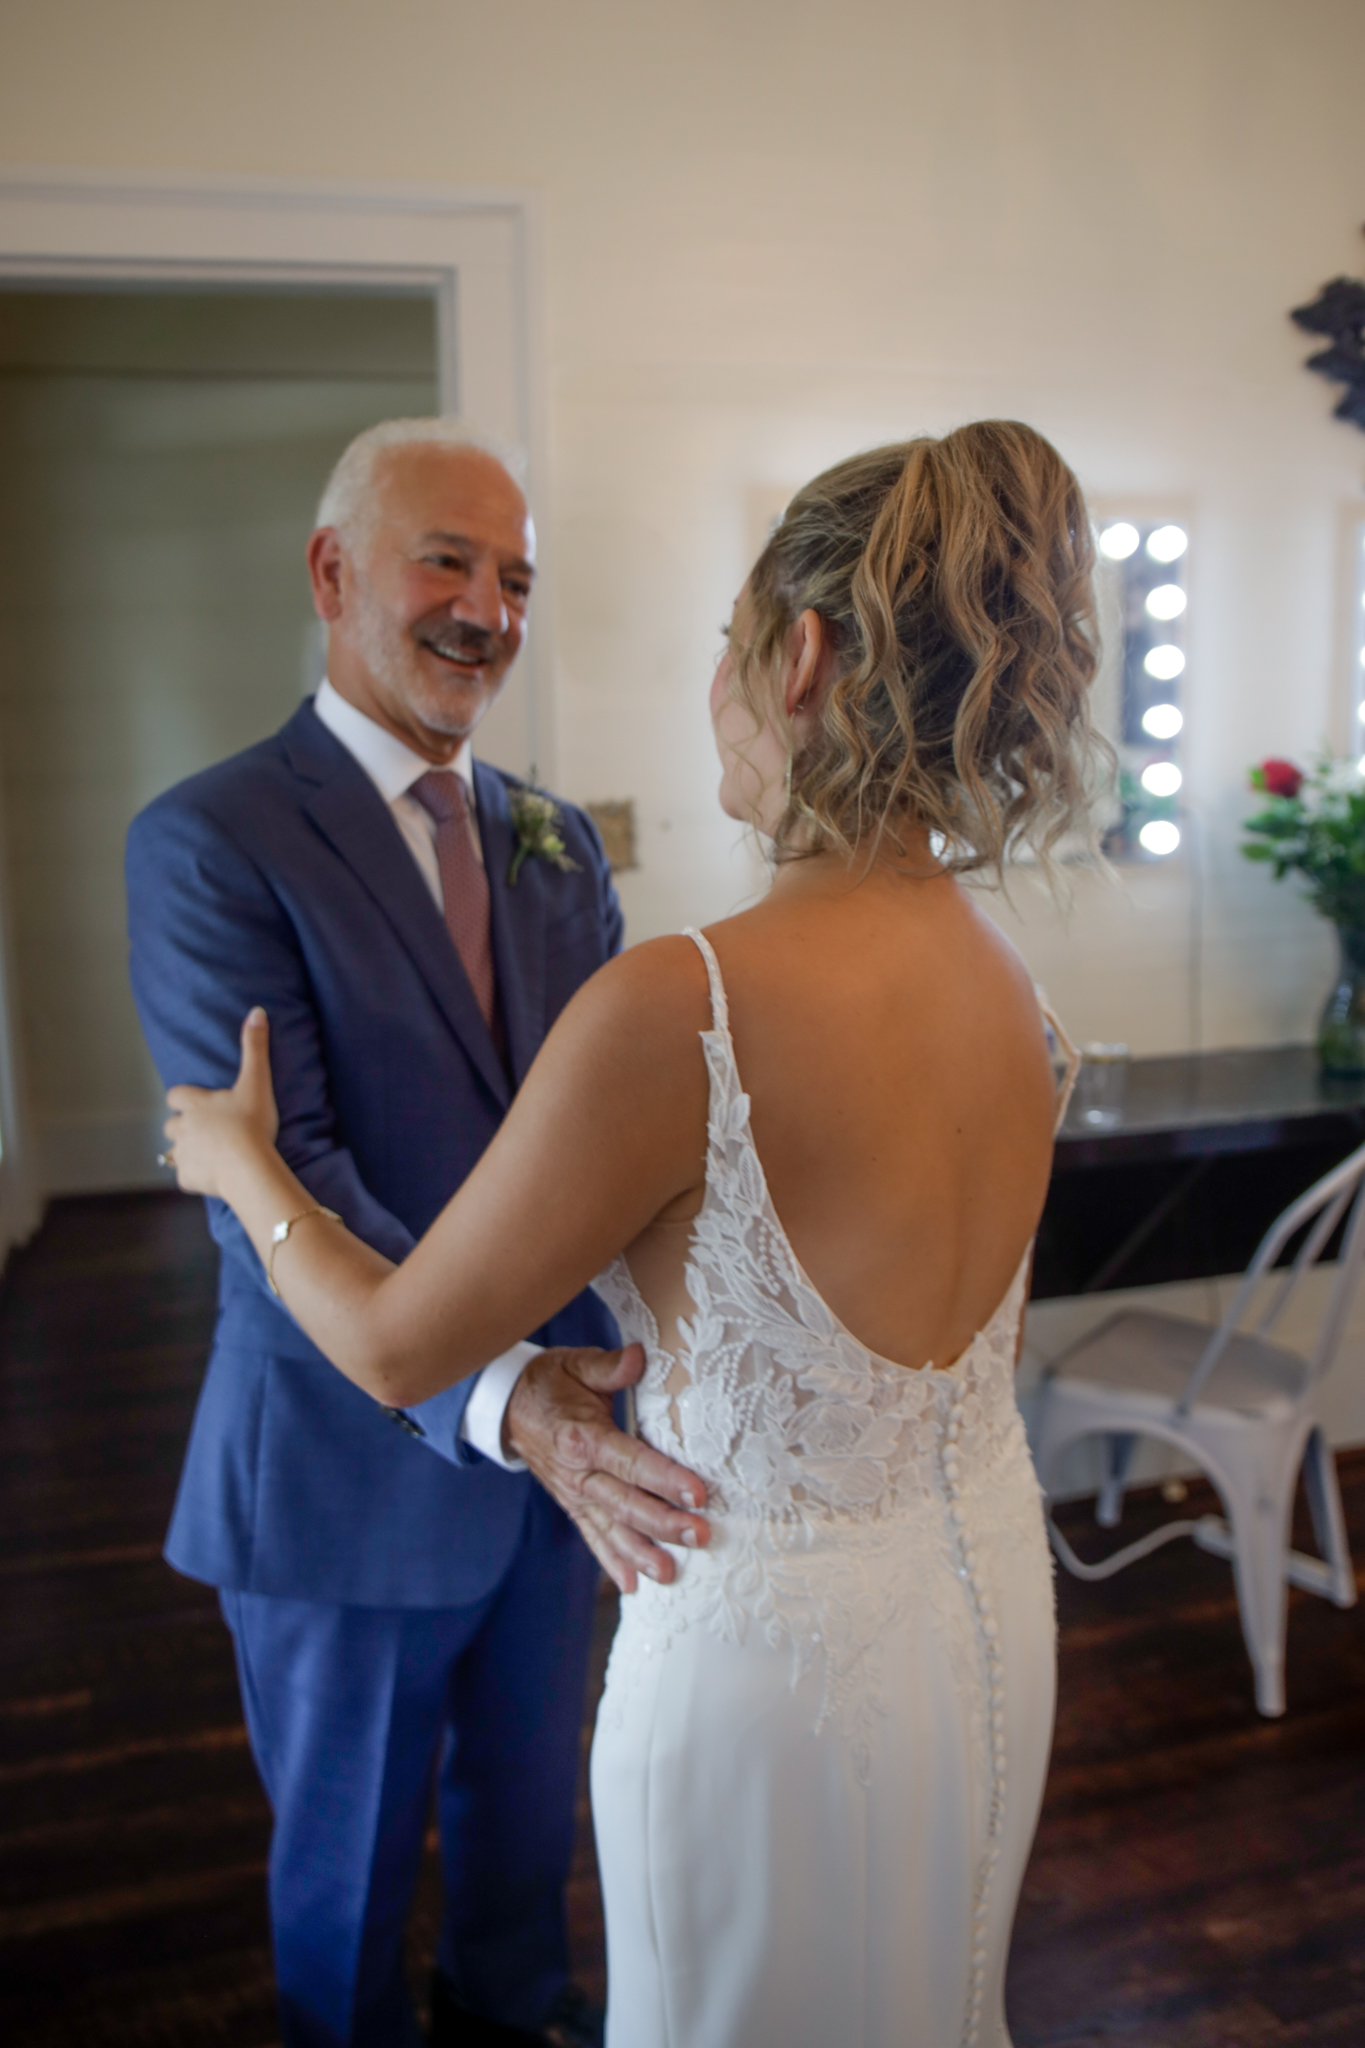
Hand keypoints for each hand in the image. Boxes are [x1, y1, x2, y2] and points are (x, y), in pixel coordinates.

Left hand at [164, 1007, 279, 1198]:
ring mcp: (183, 1154)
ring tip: (210, 1154)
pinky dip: (195, 1176)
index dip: (184, 1099)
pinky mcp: (186, 1178)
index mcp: (195, 1104)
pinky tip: (213, 1176)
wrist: (248, 1167)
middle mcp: (182, 1127)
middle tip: (207, 1130)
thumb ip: (255, 1047)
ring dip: (188, 1151)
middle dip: (183, 1126)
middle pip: (171, 1125)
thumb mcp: (256, 1082)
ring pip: (175, 1151)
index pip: (175, 1096)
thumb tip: (257, 1011)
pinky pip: (185, 1177)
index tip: (197, 1102)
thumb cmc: (251, 1124)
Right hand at [506, 1343, 709, 1593]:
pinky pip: (593, 1537)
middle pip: (625, 1503)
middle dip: (664, 1523)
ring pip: (611, 1528)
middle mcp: (578, 1473)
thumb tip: (641, 1356)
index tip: (697, 1493)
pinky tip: (634, 1585)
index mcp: (582, 1436)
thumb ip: (610, 1366)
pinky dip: (612, 1562)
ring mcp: (574, 1494)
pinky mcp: (572, 1505)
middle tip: (700, 1535)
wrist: (506, 1406)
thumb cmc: (550, 1382)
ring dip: (641, 1551)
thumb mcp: (576, 1363)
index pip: (629, 1462)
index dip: (664, 1478)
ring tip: (671, 1572)